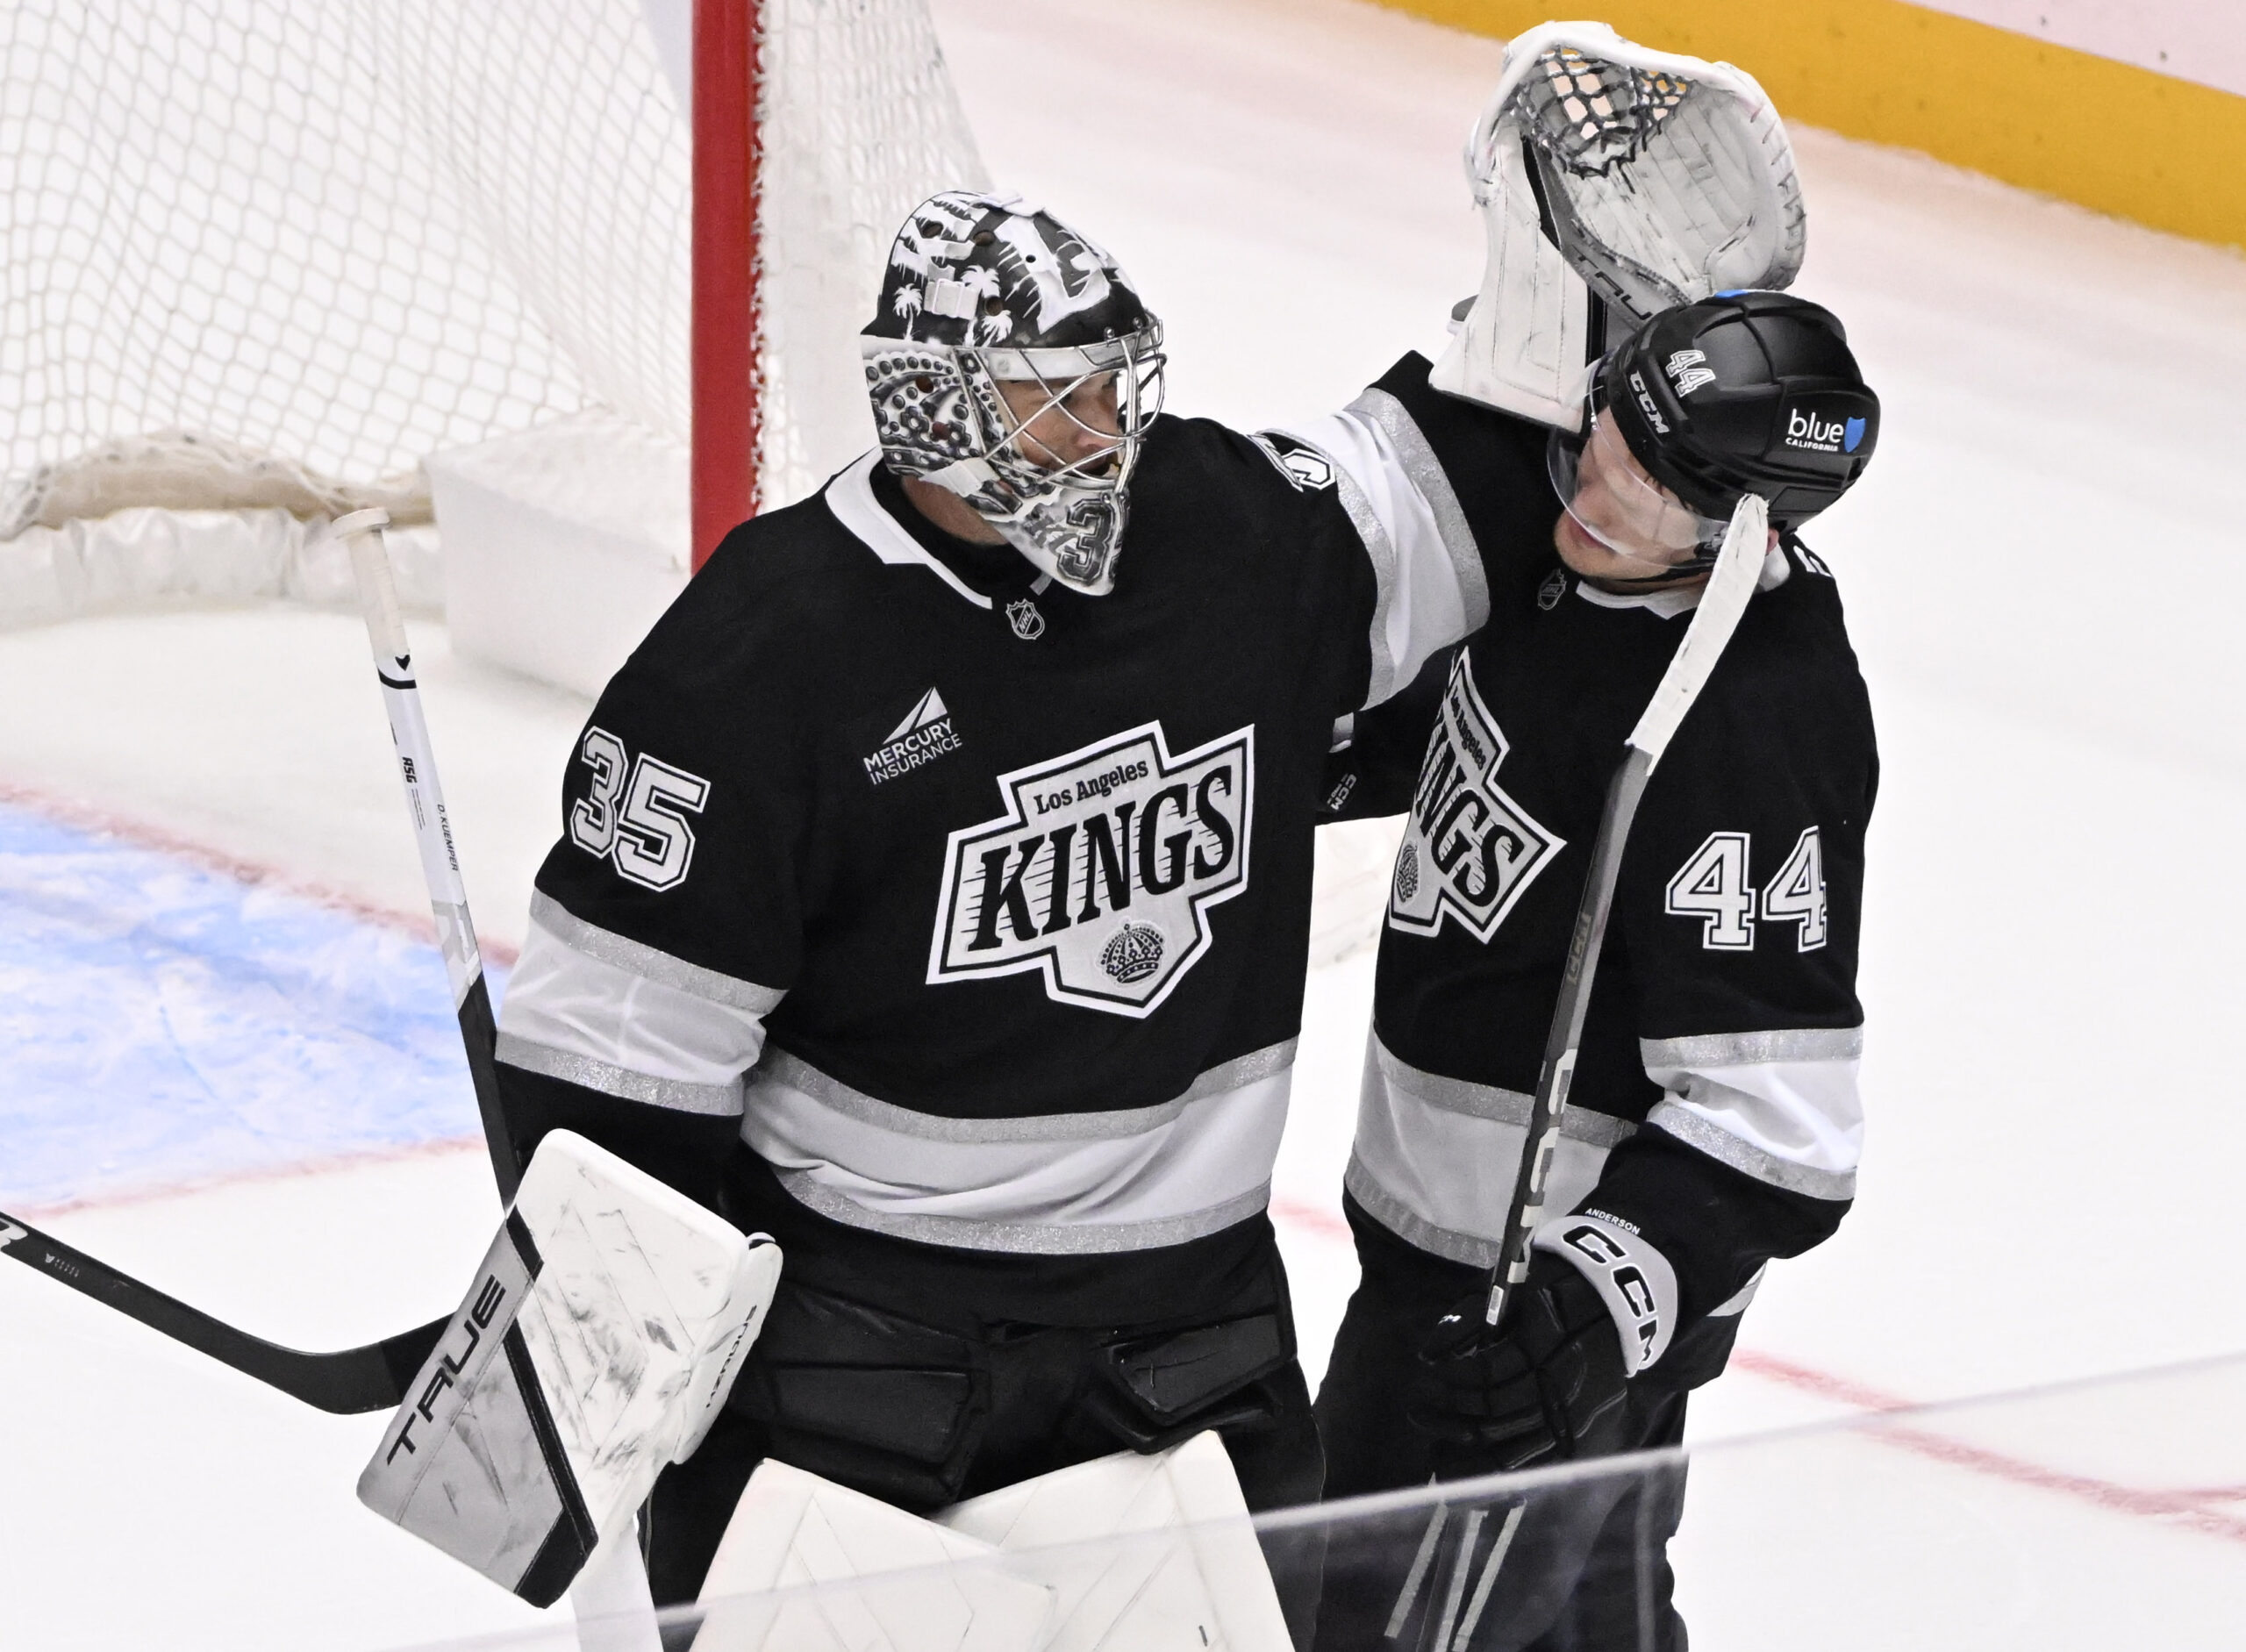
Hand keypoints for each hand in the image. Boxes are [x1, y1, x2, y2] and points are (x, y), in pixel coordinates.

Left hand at [1408, 1251, 1629, 1475]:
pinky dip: (1496, 1469)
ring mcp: (1574, 1410)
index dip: (1454, 1375)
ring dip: (1467, 1447)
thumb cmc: (1551, 1289)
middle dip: (1451, 1413)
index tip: (1429, 1371)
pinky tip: (1467, 1472)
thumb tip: (1427, 1354)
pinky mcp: (1578, 1430)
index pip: (1491, 1369)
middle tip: (1416, 1412)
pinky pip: (1532, 1461)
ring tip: (1433, 1449)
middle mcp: (1563, 1379)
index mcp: (1548, 1339)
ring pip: (1513, 1442)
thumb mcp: (1512, 1289)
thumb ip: (1470, 1319)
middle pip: (1498, 1408)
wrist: (1617, 1303)